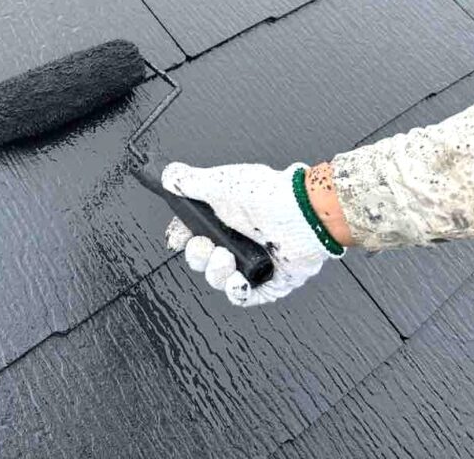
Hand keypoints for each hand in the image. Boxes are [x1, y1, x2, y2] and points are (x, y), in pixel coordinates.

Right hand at [163, 162, 345, 305]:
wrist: (306, 214)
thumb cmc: (269, 194)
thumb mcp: (222, 183)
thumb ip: (190, 181)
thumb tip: (167, 176)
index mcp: (221, 217)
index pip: (190, 233)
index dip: (180, 237)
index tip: (178, 237)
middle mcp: (235, 240)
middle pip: (199, 259)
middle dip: (197, 256)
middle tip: (208, 246)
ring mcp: (250, 262)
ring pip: (217, 279)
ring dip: (216, 272)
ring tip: (228, 259)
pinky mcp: (267, 282)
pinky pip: (242, 297)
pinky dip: (236, 292)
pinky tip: (239, 280)